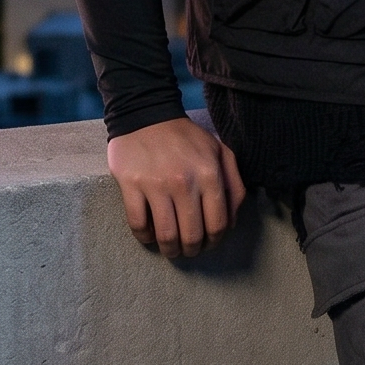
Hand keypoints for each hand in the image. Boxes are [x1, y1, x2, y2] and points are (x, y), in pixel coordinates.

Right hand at [107, 114, 246, 257]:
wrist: (145, 114)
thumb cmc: (185, 137)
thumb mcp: (220, 152)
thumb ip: (234, 185)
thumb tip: (231, 221)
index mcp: (209, 174)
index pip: (217, 224)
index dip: (214, 242)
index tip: (208, 244)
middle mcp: (184, 182)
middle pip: (192, 235)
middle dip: (191, 250)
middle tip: (188, 250)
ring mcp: (156, 184)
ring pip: (166, 235)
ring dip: (169, 249)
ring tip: (170, 249)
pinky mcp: (131, 185)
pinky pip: (138, 224)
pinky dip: (144, 237)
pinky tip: (149, 235)